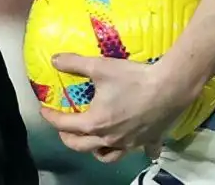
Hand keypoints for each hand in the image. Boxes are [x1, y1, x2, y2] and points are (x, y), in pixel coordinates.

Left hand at [38, 54, 196, 163]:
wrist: (170, 87)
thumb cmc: (133, 78)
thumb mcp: (100, 66)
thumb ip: (75, 63)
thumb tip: (54, 60)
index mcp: (95, 123)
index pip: (64, 125)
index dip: (50, 118)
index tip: (44, 110)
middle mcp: (109, 138)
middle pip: (81, 146)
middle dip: (68, 138)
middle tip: (64, 128)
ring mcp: (129, 143)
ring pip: (107, 156)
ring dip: (95, 150)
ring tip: (93, 141)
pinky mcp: (147, 141)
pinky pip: (141, 151)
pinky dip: (134, 150)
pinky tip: (135, 144)